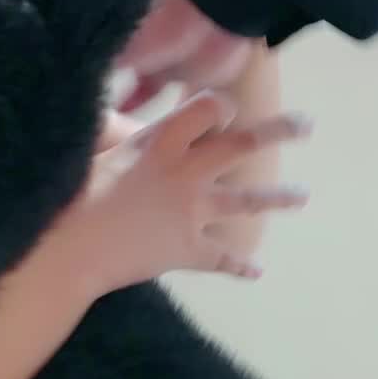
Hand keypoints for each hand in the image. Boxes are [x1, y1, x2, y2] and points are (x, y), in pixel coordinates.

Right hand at [65, 90, 309, 295]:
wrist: (70, 248)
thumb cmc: (72, 193)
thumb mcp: (95, 148)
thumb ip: (115, 129)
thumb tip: (116, 113)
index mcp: (162, 141)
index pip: (209, 109)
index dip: (219, 107)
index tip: (222, 110)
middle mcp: (187, 172)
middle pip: (243, 145)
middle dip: (278, 132)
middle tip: (307, 126)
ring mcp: (193, 212)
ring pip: (246, 202)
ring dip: (278, 199)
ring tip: (303, 196)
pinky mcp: (188, 250)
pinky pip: (222, 257)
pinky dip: (240, 266)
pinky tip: (257, 271)